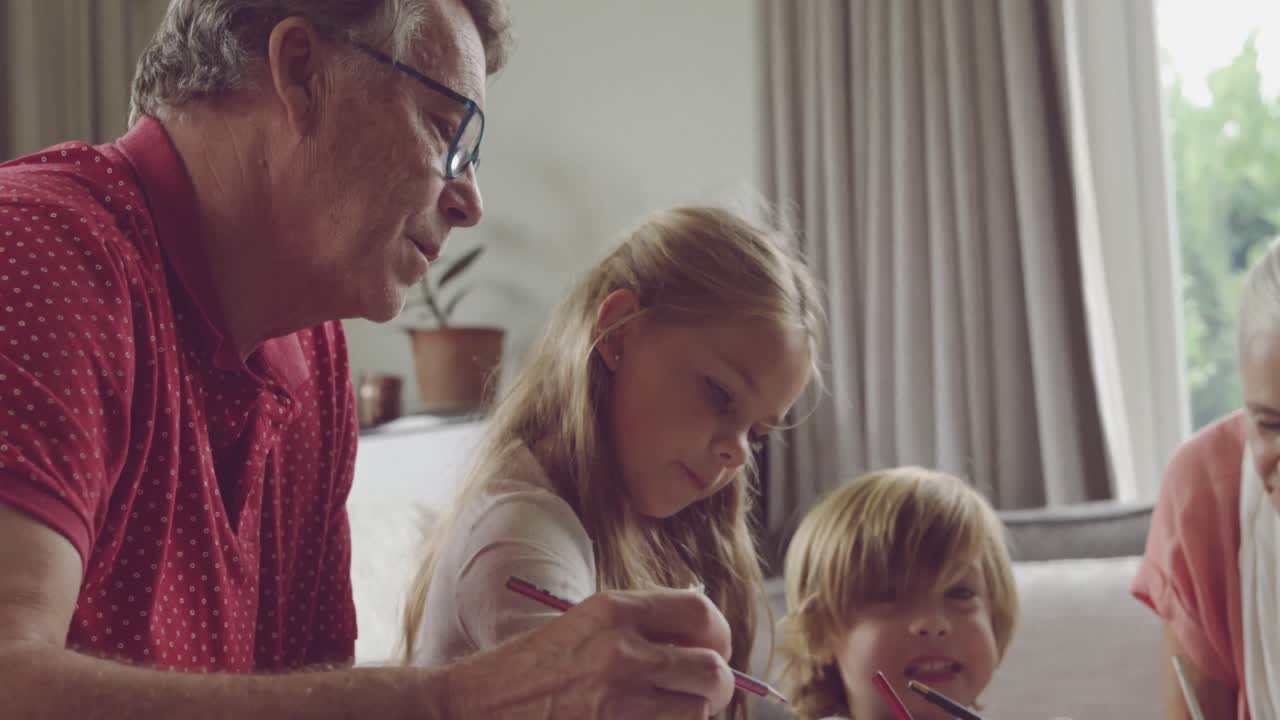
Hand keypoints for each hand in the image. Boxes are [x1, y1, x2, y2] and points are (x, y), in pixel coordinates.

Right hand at [444, 589, 734, 719]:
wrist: (472, 710)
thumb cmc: (524, 672)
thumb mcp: (581, 627)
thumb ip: (637, 628)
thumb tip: (697, 645)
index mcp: (612, 611)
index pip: (699, 613)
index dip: (717, 635)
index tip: (713, 649)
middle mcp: (622, 652)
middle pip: (712, 670)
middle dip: (715, 685)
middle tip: (700, 691)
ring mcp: (620, 701)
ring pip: (696, 712)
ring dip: (690, 715)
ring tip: (663, 711)